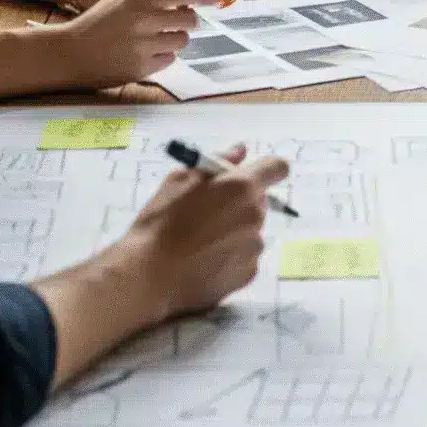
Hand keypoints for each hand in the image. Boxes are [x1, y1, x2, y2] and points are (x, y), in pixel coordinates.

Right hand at [55, 0, 218, 88]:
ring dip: (176, 37)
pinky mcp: (142, 68)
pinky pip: (170, 59)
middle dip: (188, 19)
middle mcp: (143, 21)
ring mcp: (143, 47)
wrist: (70, 53)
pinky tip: (145, 51)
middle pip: (189, 19)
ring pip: (182, 41)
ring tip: (156, 36)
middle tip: (175, 19)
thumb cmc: (96, 20)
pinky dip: (163, 55)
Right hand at [113, 144, 290, 319]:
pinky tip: (205, 261)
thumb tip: (241, 151)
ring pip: (252, 231)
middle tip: (209, 213)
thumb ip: (217, 161)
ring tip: (201, 242)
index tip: (250, 176)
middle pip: (260, 202)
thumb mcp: (180, 180)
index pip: (277, 168)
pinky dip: (232, 257)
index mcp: (242, 187)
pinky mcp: (249, 273)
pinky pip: (246, 257)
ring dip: (236, 231)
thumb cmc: (160, 222)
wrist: (149, 275)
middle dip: (241, 202)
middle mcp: (256, 216)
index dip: (266, 170)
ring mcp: (254, 247)